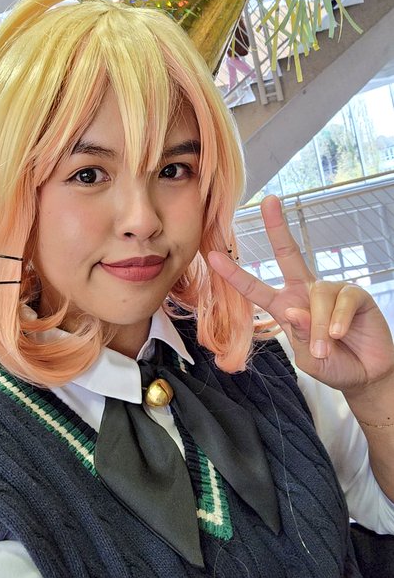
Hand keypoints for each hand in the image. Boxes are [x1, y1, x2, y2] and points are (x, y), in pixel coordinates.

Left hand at [208, 195, 393, 392]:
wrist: (365, 375)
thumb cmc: (333, 364)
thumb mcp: (308, 358)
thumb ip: (299, 336)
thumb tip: (296, 311)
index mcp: (285, 306)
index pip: (255, 288)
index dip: (234, 274)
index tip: (212, 256)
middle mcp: (305, 292)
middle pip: (288, 253)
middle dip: (277, 226)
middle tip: (268, 201)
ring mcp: (331, 290)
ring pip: (318, 294)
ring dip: (319, 325)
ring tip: (323, 348)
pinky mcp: (355, 294)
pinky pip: (342, 299)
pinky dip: (337, 319)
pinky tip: (338, 334)